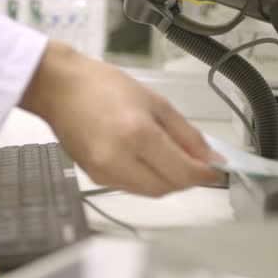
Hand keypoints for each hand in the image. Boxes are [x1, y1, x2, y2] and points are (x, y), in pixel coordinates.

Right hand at [21, 41, 223, 196]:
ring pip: (150, 192)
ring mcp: (104, 173)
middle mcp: (119, 161)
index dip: (206, 174)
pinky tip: (148, 160)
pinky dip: (147, 179)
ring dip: (168, 181)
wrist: (59, 89)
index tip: (218, 170)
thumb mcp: (155, 101)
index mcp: (137, 136)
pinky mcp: (94, 177)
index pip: (183, 171)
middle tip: (196, 162)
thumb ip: (186, 134)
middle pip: (167, 188)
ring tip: (172, 158)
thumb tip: (211, 159)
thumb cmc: (105, 85)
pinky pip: (131, 187)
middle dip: (187, 179)